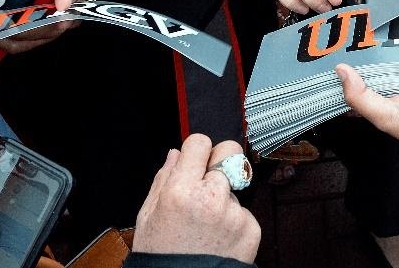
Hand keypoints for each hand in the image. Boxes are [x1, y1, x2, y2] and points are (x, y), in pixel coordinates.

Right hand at [133, 135, 260, 261]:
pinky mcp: (251, 229)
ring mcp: (234, 214)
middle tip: (208, 181)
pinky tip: (217, 237)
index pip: (200, 143)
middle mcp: (211, 199)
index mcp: (181, 191)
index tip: (194, 160)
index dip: (195, 151)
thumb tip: (175, 154)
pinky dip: (233, 220)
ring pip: (234, 186)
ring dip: (223, 197)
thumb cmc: (161, 256)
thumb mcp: (148, 217)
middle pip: (229, 152)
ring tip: (205, 224)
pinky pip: (243, 210)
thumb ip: (163, 180)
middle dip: (219, 160)